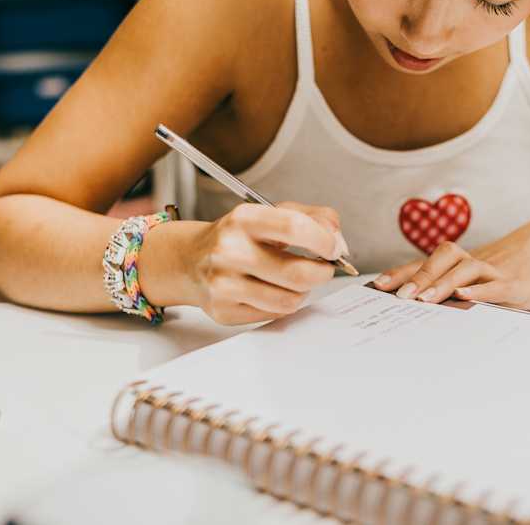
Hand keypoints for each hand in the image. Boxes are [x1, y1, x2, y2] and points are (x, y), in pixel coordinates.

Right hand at [178, 202, 348, 324]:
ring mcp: (223, 284)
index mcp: (243, 220)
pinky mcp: (224, 310)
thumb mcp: (271, 214)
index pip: (295, 228)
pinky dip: (282, 304)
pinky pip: (274, 314)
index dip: (325, 241)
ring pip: (290, 299)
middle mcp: (229, 251)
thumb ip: (313, 217)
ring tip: (292, 279)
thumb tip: (339, 242)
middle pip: (298, 273)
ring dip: (302, 291)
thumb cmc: (238, 236)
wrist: (190, 260)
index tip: (334, 248)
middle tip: (323, 269)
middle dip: (322, 273)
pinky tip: (271, 290)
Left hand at [374, 206, 529, 309]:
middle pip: (442, 260)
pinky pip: (498, 285)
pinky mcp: (521, 283)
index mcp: (465, 262)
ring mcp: (498, 270)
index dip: (402, 273)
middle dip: (417, 278)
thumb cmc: (522, 262)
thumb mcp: (489, 275)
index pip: (428, 264)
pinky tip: (466, 298)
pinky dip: (481, 292)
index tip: (379, 286)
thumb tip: (429, 305)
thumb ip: (464, 286)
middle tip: (398, 296)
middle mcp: (477, 261)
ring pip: (466, 269)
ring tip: (424, 300)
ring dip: (442, 284)